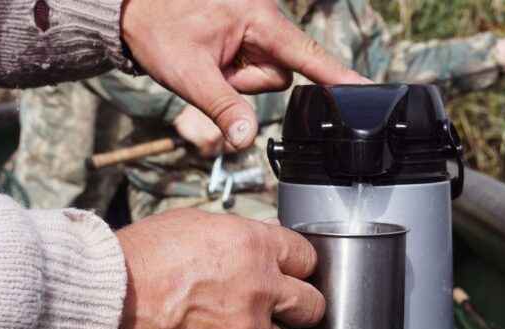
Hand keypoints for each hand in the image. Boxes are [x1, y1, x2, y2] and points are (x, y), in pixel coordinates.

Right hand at [103, 209, 323, 328]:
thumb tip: (267, 237)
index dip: (299, 267)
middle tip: (280, 306)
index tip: (292, 274)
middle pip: (312, 306)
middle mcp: (259, 288)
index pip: (308, 258)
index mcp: (255, 246)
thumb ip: (242, 234)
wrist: (107, 296)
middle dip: (299, 305)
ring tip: (235, 326)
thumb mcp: (197, 224)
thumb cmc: (143, 255)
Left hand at [121, 0, 369, 151]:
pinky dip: (235, 71)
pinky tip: (213, 57)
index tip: (370, 90)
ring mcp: (257, 27)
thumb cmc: (158, 30)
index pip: (309, 54)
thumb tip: (247, 140)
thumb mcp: (189, 75)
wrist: (133, 9)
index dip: (339, 76)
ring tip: (209, 59)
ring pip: (267, 74)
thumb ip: (223, 109)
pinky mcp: (249, 35)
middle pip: (280, 74)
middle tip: (213, 69)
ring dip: (239, 78)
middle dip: (248, 82)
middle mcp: (264, 20)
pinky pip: (254, 65)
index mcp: (259, 20)